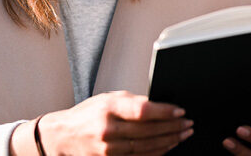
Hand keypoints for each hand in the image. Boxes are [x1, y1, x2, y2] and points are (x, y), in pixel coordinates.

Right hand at [39, 90, 193, 154]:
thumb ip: (133, 101)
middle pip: (148, 131)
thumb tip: (160, 105)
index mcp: (108, 108)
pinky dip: (155, 153)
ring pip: (146, 147)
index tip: (180, 111)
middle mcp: (107, 129)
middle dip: (172, 128)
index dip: (164, 112)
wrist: (63, 136)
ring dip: (168, 141)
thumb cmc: (88, 114)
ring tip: (182, 135)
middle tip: (188, 124)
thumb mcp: (108, 99)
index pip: (143, 110)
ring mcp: (107, 149)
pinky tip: (166, 147)